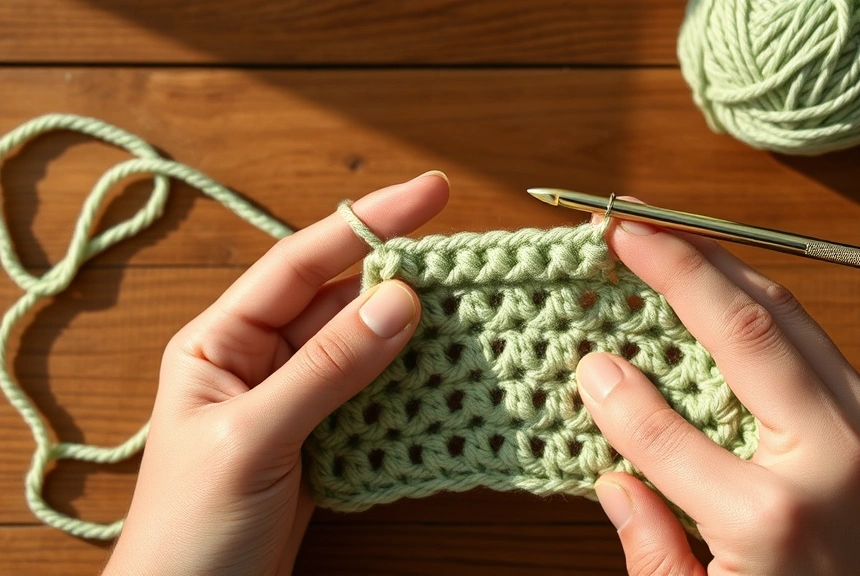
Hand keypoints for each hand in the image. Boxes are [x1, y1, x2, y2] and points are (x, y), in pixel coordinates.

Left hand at [103, 173, 448, 575]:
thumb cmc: (190, 528)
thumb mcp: (254, 438)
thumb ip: (326, 368)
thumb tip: (399, 301)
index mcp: (220, 341)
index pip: (301, 263)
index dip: (367, 221)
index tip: (431, 192)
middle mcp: (258, 359)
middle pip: (340, 299)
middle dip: (400, 276)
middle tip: (467, 258)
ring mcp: (294, 399)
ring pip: (363, 346)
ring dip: (413, 330)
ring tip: (471, 310)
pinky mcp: (323, 438)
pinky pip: (373, 393)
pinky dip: (409, 381)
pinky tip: (445, 371)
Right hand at [577, 215, 859, 574]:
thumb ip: (650, 545)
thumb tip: (606, 472)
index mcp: (773, 516)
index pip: (664, 432)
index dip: (614, 392)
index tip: (585, 360)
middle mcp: (833, 456)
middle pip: (746, 326)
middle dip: (679, 259)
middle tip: (622, 222)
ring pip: (787, 312)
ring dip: (721, 261)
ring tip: (664, 230)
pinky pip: (811, 336)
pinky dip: (759, 297)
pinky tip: (719, 283)